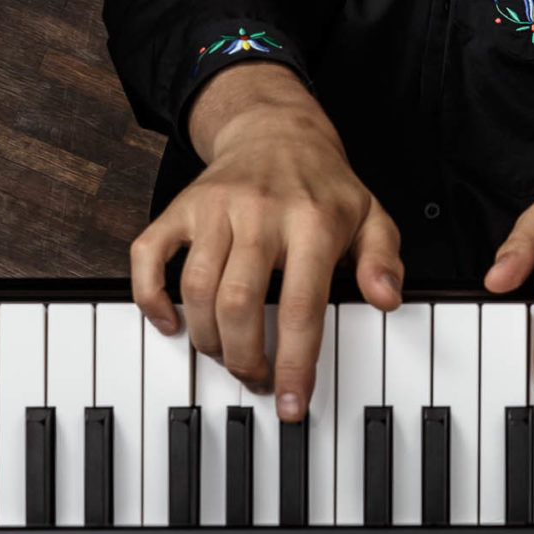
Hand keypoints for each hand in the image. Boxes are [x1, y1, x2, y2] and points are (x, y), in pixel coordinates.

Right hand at [129, 64, 401, 416]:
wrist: (276, 129)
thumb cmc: (324, 186)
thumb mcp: (371, 217)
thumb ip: (384, 259)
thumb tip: (386, 299)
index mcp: (311, 221)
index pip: (301, 306)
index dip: (293, 363)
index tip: (291, 404)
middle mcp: (259, 212)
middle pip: (239, 304)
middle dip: (244, 358)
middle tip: (255, 378)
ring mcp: (214, 208)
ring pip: (196, 289)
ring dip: (207, 339)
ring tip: (226, 356)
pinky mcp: (181, 207)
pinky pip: (147, 255)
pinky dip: (150, 297)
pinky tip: (170, 324)